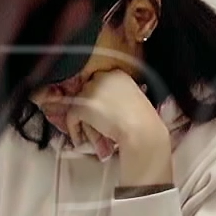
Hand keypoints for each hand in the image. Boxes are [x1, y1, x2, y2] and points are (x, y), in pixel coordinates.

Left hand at [64, 69, 171, 184]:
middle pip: (87, 92)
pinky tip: (82, 141)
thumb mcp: (134, 101)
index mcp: (118, 74)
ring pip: (79, 106)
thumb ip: (117, 98)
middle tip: (95, 125)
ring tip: (92, 137)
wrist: (141, 131)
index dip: (98, 99)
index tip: (101, 112)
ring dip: (85, 122)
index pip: (99, 82)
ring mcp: (90, 91)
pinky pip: (71, 118)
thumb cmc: (144, 122)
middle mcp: (102, 77)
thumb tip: (104, 108)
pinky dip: (75, 131)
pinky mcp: (81, 105)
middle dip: (89, 110)